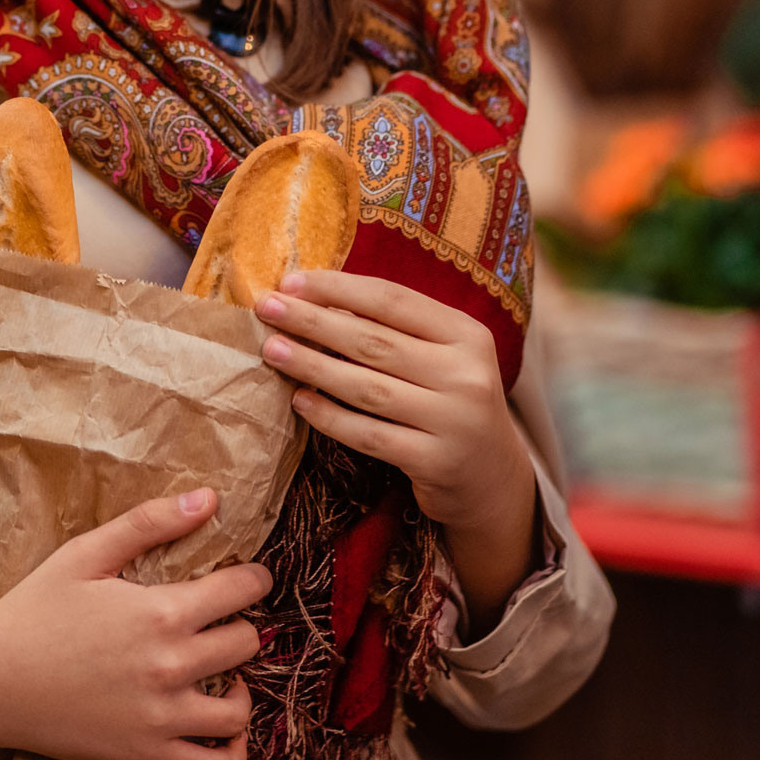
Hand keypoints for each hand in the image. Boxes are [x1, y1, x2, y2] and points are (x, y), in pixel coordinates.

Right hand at [0, 490, 269, 759]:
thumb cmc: (35, 610)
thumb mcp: (86, 554)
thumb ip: (149, 522)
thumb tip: (208, 498)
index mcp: (161, 612)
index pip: (242, 591)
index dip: (254, 580)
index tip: (250, 579)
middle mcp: (171, 666)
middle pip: (246, 644)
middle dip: (242, 626)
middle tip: (224, 622)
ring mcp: (162, 717)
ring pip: (239, 710)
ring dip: (241, 687)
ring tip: (225, 675)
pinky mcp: (146, 755)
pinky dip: (231, 750)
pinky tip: (220, 725)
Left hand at [254, 269, 537, 630]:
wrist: (493, 478)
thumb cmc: (451, 403)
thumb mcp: (442, 357)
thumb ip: (396, 329)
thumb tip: (321, 298)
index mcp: (468, 335)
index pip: (393, 300)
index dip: (338, 288)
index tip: (291, 281)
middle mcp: (466, 374)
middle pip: (374, 341)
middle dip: (314, 321)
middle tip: (266, 308)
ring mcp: (453, 421)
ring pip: (367, 387)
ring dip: (313, 366)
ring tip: (273, 350)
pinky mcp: (434, 461)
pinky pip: (369, 434)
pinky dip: (330, 417)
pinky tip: (299, 401)